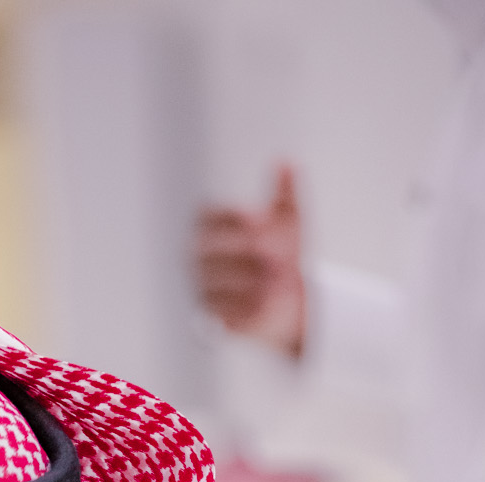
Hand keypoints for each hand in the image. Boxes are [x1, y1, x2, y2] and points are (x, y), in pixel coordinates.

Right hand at [195, 164, 305, 355]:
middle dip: (246, 251)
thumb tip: (286, 162)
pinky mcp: (206, 314)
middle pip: (211, 249)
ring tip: (278, 281)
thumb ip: (285, 193)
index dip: (232, 217)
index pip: (209, 216)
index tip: (259, 219)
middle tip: (277, 255)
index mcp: (209, 225)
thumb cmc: (279, 253)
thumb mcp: (288, 220)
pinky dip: (244, 307)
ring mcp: (199, 284)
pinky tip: (266, 302)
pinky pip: (220, 310)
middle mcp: (197, 254)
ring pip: (215, 281)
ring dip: (248, 281)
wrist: (282, 299)